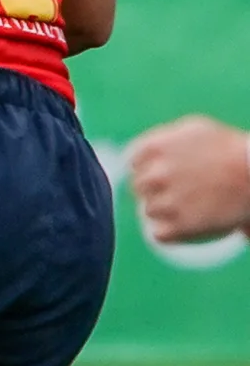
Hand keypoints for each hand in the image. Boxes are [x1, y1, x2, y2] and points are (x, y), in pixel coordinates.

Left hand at [129, 114, 249, 242]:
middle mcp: (155, 176)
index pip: (134, 165)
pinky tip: (187, 224)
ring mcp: (166, 203)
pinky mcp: (179, 227)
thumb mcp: (194, 130)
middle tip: (183, 191)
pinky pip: (159, 234)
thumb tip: (135, 157)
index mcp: (153, 149)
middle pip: (140, 188)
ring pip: (150, 211)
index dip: (149, 169)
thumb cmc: (230, 150)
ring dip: (165, 211)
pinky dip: (171, 232)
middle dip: (156, 190)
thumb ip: (162, 139)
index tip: (168, 173)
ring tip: (193, 205)